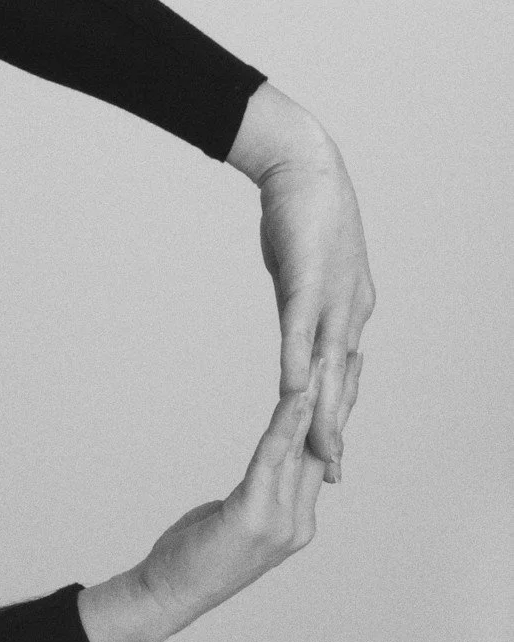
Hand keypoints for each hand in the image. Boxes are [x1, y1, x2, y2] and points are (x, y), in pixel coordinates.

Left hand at [132, 379, 328, 641]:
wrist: (169, 594)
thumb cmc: (196, 555)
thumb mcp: (236, 518)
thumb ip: (262, 495)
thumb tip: (271, 468)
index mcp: (297, 522)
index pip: (322, 459)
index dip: (335, 416)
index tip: (346, 377)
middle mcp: (298, 522)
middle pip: (322, 448)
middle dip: (337, 399)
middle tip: (350, 354)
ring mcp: (281, 523)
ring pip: (302, 449)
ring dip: (316, 402)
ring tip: (327, 361)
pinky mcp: (254, 517)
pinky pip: (271, 460)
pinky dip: (285, 425)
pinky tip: (295, 395)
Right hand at [255, 145, 374, 476]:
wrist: (304, 167)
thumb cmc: (301, 208)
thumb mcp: (302, 264)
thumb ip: (300, 294)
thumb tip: (294, 310)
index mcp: (349, 306)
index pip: (342, 372)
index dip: (337, 412)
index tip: (330, 448)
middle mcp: (350, 309)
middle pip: (342, 382)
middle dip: (336, 431)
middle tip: (332, 474)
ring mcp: (330, 299)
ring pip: (328, 368)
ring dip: (324, 414)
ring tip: (321, 453)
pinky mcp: (306, 284)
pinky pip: (299, 333)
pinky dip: (296, 365)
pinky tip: (292, 394)